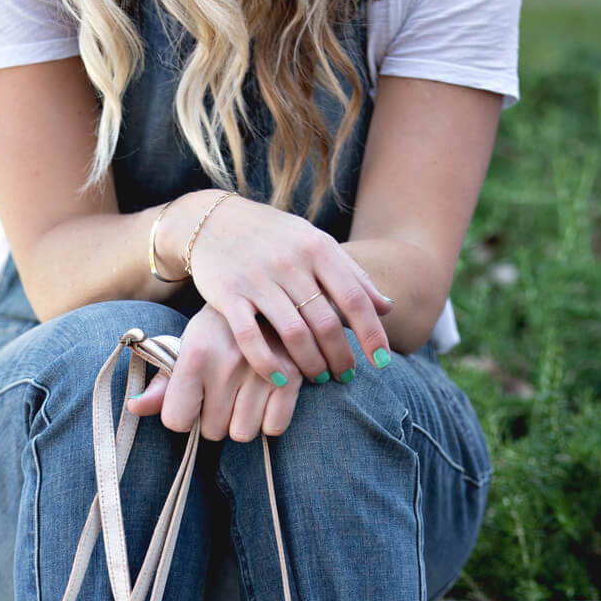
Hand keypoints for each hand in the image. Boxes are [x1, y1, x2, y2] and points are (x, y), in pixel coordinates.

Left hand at [126, 304, 300, 441]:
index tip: (192, 402)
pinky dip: (270, 420)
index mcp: (196, 354)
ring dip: (242, 422)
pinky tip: (266, 398)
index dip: (183, 416)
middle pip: (212, 431)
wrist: (270, 298)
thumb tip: (134, 407)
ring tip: (245, 395)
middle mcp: (228, 364)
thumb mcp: (188, 348)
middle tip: (223, 393)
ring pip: (243, 434)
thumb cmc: (220, 332)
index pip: (177, 419)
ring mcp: (262, 372)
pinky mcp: (292, 378)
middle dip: (215, 419)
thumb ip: (163, 383)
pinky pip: (274, 428)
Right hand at [159, 192, 393, 387]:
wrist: (213, 221)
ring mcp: (257, 278)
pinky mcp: (228, 295)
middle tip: (346, 376)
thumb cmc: (274, 238)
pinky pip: (250, 337)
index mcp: (317, 248)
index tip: (383, 363)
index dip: (372, 334)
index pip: (355, 298)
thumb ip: (351, 274)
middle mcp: (290, 262)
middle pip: (326, 322)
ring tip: (319, 378)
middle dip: (341, 356)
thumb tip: (388, 308)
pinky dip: (267, 363)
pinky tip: (281, 379)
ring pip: (294, 333)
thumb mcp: (315, 244)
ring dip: (311, 363)